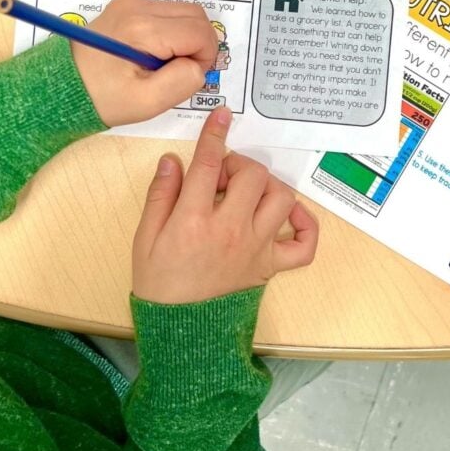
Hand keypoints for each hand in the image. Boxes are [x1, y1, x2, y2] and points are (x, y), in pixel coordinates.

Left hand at [72, 0, 218, 126]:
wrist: (61, 85)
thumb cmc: (101, 98)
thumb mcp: (146, 103)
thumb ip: (182, 82)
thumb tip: (198, 65)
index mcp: (144, 30)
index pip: (201, 33)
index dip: (204, 58)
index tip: (186, 77)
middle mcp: (139, 7)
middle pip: (196, 15)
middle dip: (198, 44)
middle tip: (179, 71)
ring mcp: (131, 2)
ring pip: (184, 11)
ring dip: (186, 37)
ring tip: (163, 63)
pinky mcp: (127, 4)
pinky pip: (167, 11)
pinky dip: (172, 31)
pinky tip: (153, 53)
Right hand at [132, 108, 318, 303]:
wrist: (180, 335)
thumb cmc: (159, 285)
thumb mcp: (145, 238)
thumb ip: (160, 195)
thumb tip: (173, 160)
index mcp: (194, 222)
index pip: (207, 165)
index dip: (215, 135)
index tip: (222, 115)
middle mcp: (231, 231)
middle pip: (252, 175)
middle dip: (237, 165)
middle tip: (220, 176)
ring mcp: (256, 248)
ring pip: (281, 198)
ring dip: (266, 186)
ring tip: (246, 192)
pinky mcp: (271, 266)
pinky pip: (304, 244)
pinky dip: (303, 223)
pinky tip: (287, 213)